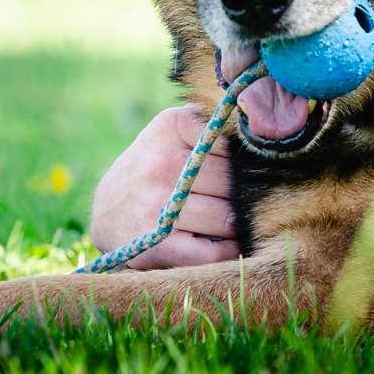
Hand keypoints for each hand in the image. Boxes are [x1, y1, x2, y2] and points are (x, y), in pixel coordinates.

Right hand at [88, 105, 238, 267]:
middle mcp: (160, 163)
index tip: (252, 165)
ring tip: (240, 221)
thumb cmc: (156, 164)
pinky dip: (229, 251)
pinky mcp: (156, 245)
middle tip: (253, 200)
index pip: (232, 142)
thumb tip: (265, 127)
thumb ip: (212, 121)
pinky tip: (231, 244)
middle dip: (247, 194)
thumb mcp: (174, 129)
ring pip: (228, 218)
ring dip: (240, 224)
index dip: (246, 158)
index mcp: (170, 127)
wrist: (109, 209)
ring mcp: (156, 205)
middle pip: (233, 182)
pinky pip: (213, 252)